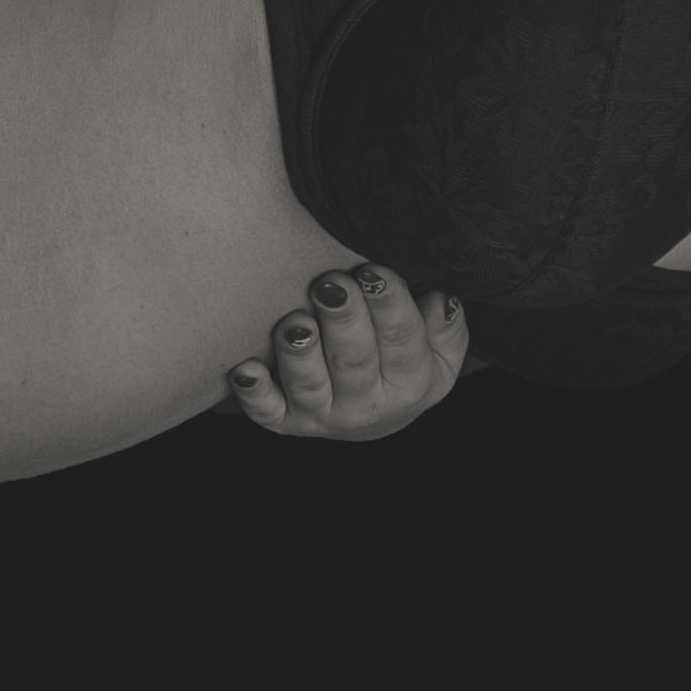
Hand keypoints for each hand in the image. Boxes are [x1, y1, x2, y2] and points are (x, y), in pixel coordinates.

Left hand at [225, 262, 467, 437]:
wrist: (372, 418)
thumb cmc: (402, 365)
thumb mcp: (440, 354)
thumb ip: (445, 327)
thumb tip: (441, 299)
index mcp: (409, 384)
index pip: (402, 340)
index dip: (389, 304)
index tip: (373, 270)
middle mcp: (365, 406)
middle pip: (353, 361)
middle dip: (342, 321)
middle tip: (331, 284)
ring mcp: (321, 414)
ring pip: (309, 384)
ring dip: (299, 353)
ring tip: (294, 321)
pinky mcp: (283, 420)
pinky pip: (266, 411)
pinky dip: (254, 392)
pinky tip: (244, 368)